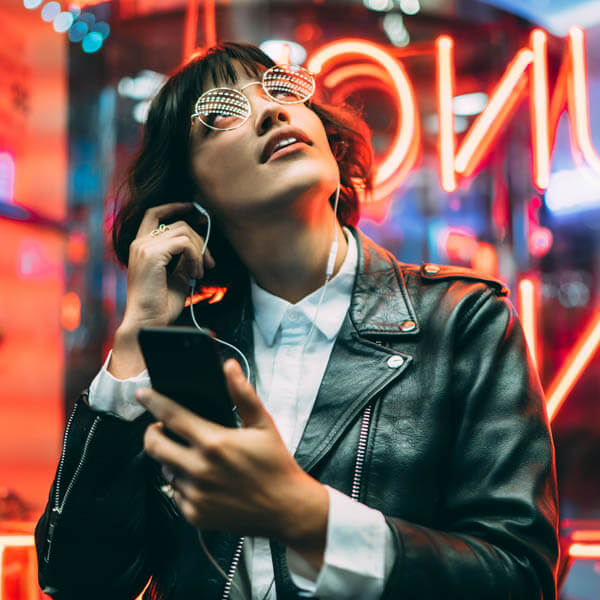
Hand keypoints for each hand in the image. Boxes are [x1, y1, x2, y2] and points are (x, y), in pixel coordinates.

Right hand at [110, 203, 214, 377]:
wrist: (149, 322)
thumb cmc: (161, 304)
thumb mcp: (177, 275)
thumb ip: (184, 258)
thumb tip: (200, 247)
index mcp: (141, 246)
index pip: (155, 213)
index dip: (176, 207)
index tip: (197, 212)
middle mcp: (139, 243)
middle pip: (179, 224)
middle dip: (201, 241)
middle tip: (210, 263)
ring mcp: (143, 247)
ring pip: (184, 232)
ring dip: (200, 252)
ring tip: (201, 273)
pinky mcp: (152, 255)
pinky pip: (184, 243)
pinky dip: (196, 257)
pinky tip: (196, 274)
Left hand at [136, 359, 328, 567]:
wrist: (286, 508)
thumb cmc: (276, 464)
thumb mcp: (263, 424)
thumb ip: (243, 394)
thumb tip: (229, 367)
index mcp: (214, 443)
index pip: (171, 416)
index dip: (153, 402)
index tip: (143, 394)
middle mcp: (200, 470)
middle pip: (154, 445)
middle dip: (152, 432)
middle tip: (161, 428)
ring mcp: (196, 495)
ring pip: (165, 470)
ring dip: (172, 459)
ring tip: (192, 455)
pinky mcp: (195, 515)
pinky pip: (176, 494)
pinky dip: (183, 483)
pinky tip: (204, 479)